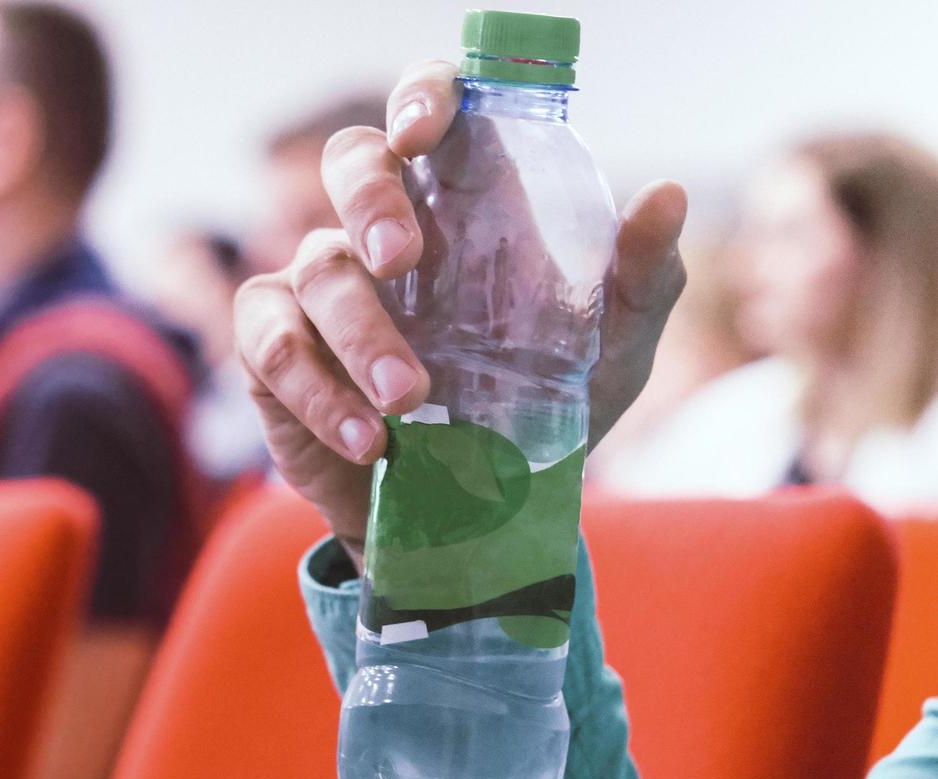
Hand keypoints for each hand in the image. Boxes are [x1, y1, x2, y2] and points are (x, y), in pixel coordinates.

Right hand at [235, 61, 687, 559]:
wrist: (467, 520)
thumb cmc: (533, 410)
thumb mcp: (607, 352)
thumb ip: (640, 278)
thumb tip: (665, 195)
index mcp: (456, 204)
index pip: (427, 115)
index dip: (419, 99)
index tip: (426, 129)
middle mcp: (379, 231)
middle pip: (350, 161)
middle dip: (371, 199)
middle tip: (402, 258)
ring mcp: (315, 286)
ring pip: (316, 269)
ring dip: (361, 335)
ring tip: (408, 402)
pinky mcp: (272, 352)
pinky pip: (273, 348)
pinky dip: (320, 394)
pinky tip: (369, 440)